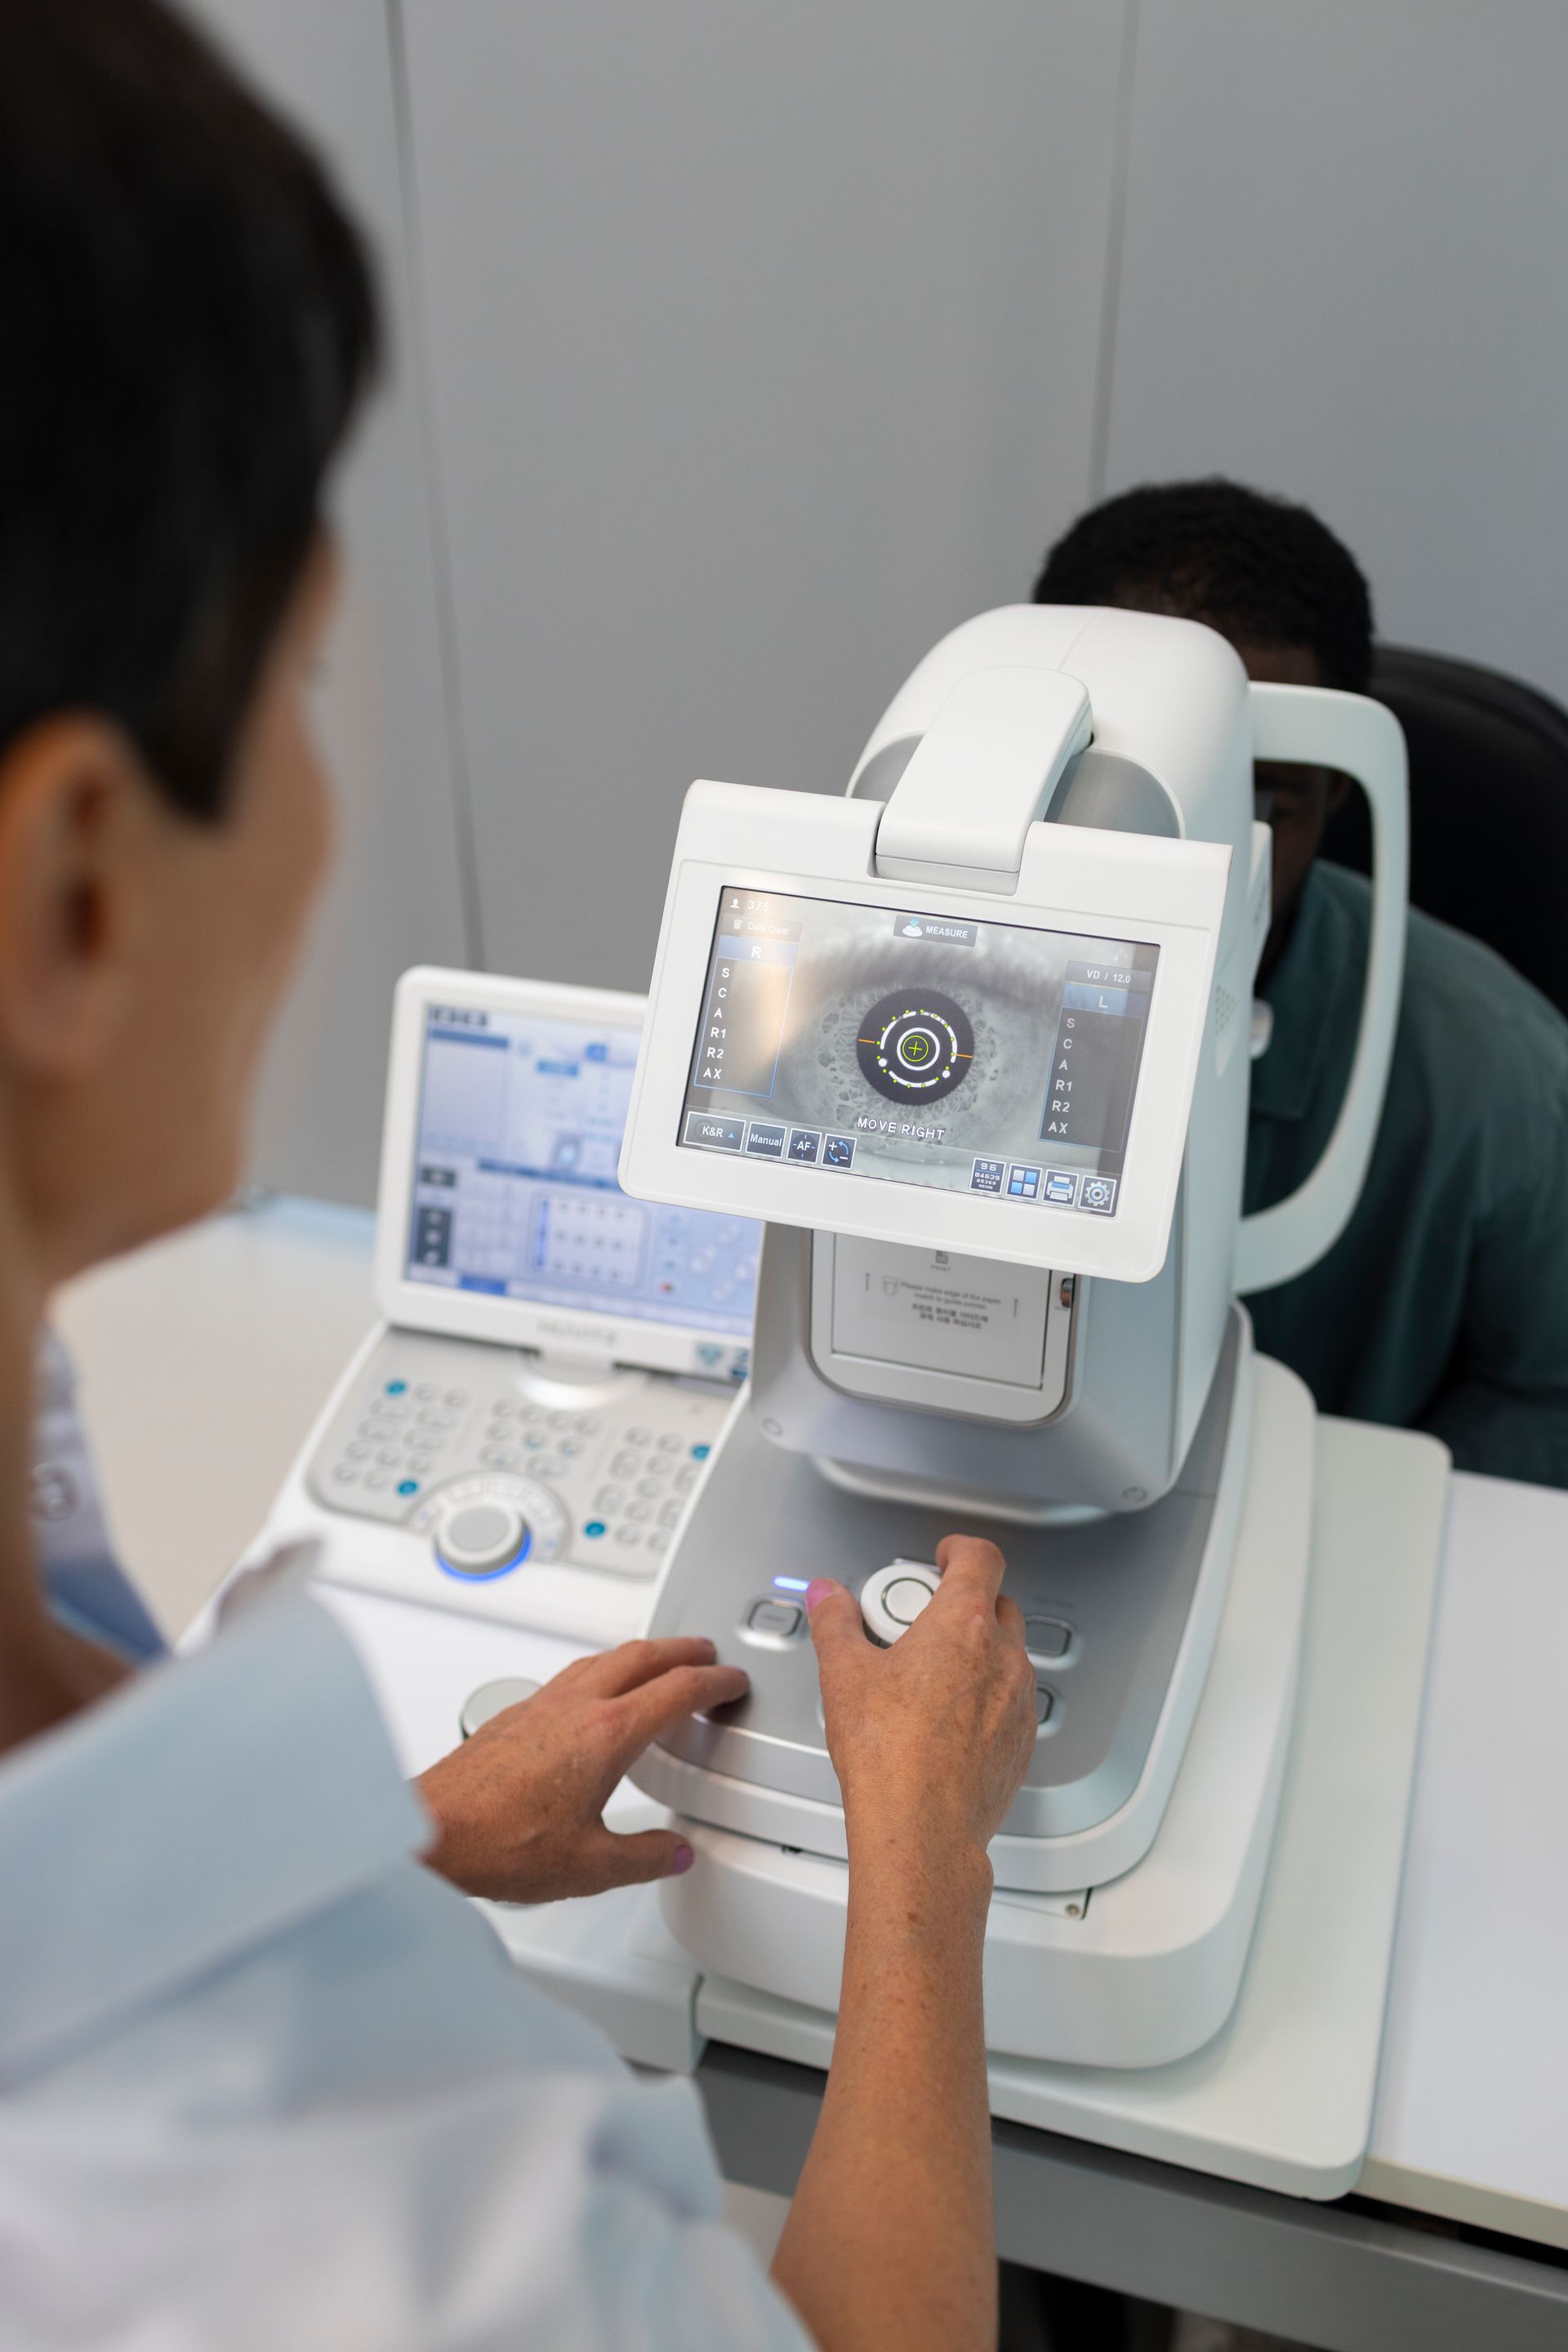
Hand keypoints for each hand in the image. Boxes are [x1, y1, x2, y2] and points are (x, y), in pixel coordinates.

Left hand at [415, 1636, 747, 1902]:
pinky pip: (573, 1672)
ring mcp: (541, 1704)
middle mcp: (575, 1707)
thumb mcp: (591, 1866)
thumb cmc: (498, 1842)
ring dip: (641, 1653)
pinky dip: (603, 1668)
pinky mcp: (515, 1713)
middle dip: (683, 1649)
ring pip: (604, 1657)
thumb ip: (645, 1857)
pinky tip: (595, 1690)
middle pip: (642, 1655)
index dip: (715, 1681)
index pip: (677, 1690)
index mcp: (606, 1735)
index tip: (732, 1681)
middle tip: (707, 1653)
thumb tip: (675, 1853)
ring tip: (658, 1662)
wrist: (432, 1832)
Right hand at [807, 1535, 1036, 1869]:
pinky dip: (984, 1698)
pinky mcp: (1022, 1743)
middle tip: (918, 1625)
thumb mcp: (844, 1675)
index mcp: (963, 1625)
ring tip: (927, 1678)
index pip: (982, 1559)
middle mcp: (1002, 1657)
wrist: (922, 1829)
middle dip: (962, 1605)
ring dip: (976, 1653)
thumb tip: (828, 1597)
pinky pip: (1009, 1702)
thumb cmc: (890, 1755)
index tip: (943, 1557)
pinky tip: (944, 1722)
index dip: (961, 1550)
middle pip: (996, 1605)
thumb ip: (836, 1623)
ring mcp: (1018, 1701)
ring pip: (1006, 1656)